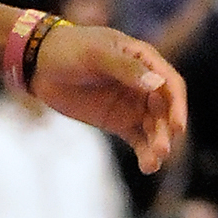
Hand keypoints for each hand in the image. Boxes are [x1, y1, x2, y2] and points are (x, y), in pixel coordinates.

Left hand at [30, 22, 185, 173]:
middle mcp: (145, 84)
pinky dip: (145, 153)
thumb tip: (156, 84)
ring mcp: (133, 104)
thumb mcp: (96, 54)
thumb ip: (125, 69)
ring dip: (157, 144)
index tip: (177, 126)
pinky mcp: (119, 122)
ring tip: (152, 163)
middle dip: (166, 131)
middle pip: (165, 110)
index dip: (177, 106)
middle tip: (162, 149)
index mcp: (145, 60)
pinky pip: (138, 139)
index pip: (170, 84)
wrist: (40, 65)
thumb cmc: (69, 50)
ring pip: (154, 128)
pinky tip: (148, 167)